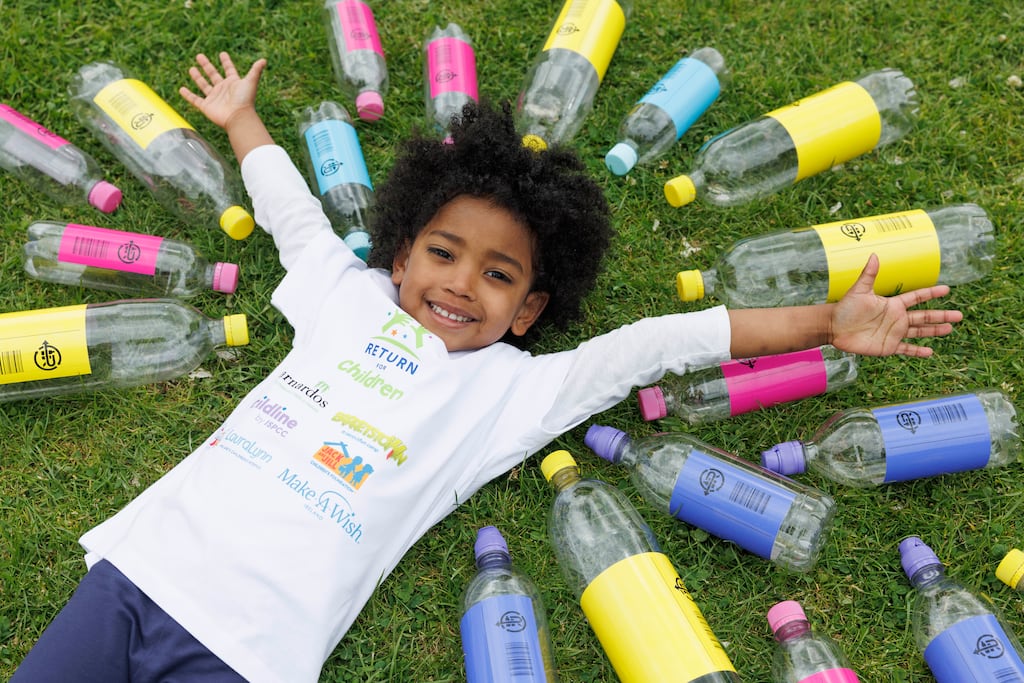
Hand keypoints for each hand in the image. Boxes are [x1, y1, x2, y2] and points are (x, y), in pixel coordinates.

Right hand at [178, 51, 266, 130]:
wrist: (238, 118)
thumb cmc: (245, 100)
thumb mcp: (250, 82)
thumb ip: (256, 70)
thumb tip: (264, 60)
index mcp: (233, 83)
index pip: (229, 70)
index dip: (226, 62)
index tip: (222, 54)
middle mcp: (223, 89)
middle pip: (213, 75)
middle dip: (207, 65)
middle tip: (199, 56)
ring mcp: (215, 98)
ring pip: (203, 85)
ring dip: (197, 77)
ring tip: (191, 68)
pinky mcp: (207, 106)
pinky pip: (195, 100)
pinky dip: (188, 95)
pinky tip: (181, 89)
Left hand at [830, 254, 962, 356]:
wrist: (834, 328)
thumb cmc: (845, 308)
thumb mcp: (858, 291)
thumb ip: (868, 275)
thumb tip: (874, 255)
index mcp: (893, 304)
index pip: (917, 297)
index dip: (931, 293)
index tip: (947, 289)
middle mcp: (897, 318)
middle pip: (924, 316)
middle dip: (941, 316)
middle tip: (960, 316)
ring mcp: (894, 333)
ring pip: (919, 332)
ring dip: (935, 331)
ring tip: (950, 329)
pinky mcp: (888, 346)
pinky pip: (906, 349)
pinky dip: (918, 351)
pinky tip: (930, 352)